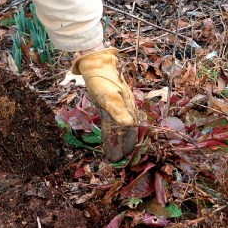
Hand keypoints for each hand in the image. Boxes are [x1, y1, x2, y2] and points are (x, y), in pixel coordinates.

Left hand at [72, 47, 137, 161]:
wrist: (97, 67)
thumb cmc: (103, 81)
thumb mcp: (109, 95)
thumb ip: (118, 110)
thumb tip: (129, 124)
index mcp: (128, 108)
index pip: (131, 130)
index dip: (128, 143)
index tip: (125, 155)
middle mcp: (125, 110)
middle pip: (126, 132)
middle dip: (123, 146)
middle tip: (118, 159)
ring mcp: (117, 109)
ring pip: (118, 130)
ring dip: (116, 142)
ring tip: (114, 155)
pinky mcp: (109, 109)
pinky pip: (110, 125)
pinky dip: (110, 134)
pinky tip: (108, 142)